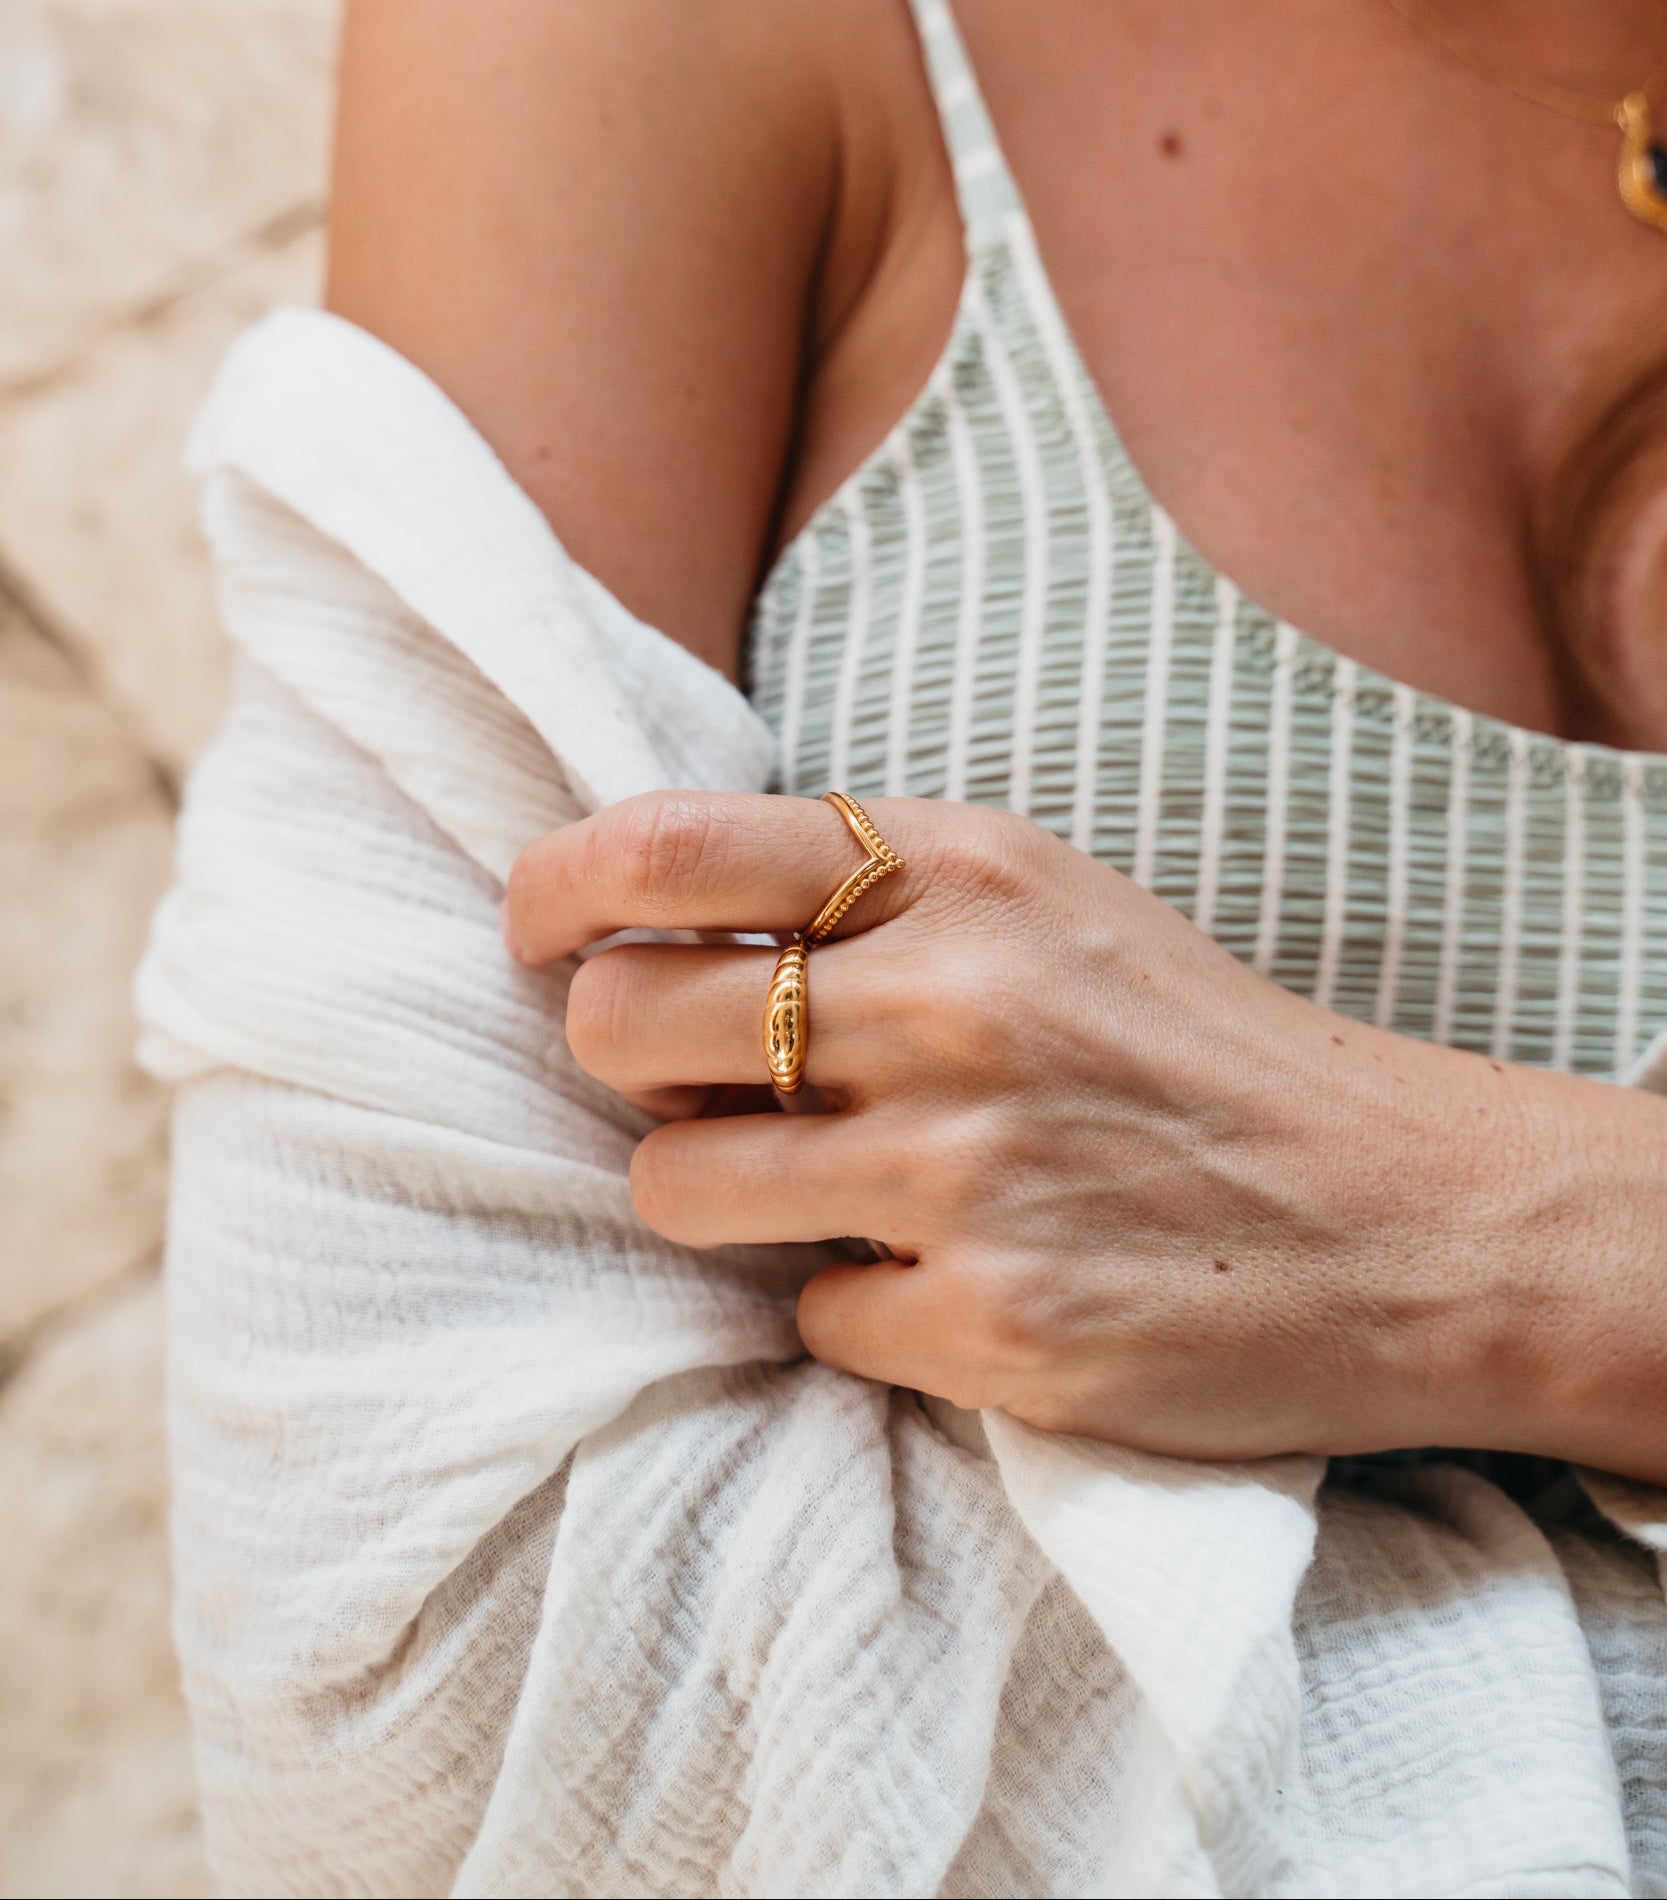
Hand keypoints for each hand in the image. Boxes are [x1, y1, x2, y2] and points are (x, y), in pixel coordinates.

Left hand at [504, 791, 1549, 1460]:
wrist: (1403, 1217)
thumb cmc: (1192, 1051)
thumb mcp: (1045, 908)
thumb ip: (863, 901)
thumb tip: (643, 950)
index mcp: (963, 871)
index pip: (665, 848)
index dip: (552, 893)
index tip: (535, 936)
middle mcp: (952, 1005)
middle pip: (622, 1026)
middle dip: (620, 1068)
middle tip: (691, 1092)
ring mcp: (967, 1172)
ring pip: (674, 1192)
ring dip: (718, 1204)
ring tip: (833, 1199)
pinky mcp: (993, 1325)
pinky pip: (806, 1322)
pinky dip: (852, 1309)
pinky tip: (954, 1286)